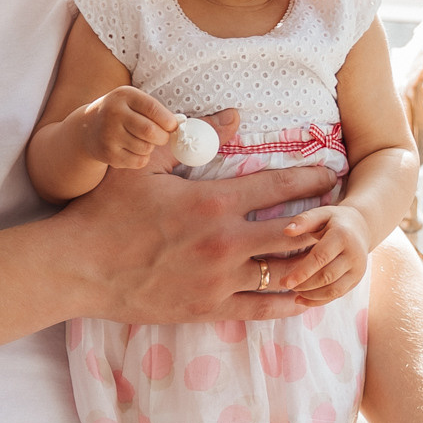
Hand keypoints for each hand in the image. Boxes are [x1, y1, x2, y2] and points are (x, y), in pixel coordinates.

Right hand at [57, 151, 344, 325]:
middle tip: (341, 215)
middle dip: (323, 221)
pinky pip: (263, 308)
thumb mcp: (143, 165)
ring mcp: (220, 279)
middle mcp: (225, 242)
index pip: (278, 185)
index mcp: (213, 202)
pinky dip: (289, 302)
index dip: (311, 177)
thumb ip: (191, 139)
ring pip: (284, 272)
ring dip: (311, 262)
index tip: (330, 174)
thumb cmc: (108, 211)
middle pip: (295, 231)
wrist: (81, 267)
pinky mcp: (209, 308)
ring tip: (331, 256)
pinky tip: (306, 296)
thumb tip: (233, 114)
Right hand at [73, 87, 178, 169]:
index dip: (168, 121)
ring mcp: (109, 135)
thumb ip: (155, 111)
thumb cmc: (121, 114)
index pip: (153, 108)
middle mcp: (113, 114)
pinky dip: (142, 158)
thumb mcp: (133, 102)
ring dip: (150, 147)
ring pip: (146, 148)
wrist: (87, 129)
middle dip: (163, 137)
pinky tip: (132, 149)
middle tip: (161, 137)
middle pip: (150, 131)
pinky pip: (138, 161)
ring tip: (141, 141)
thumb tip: (180, 124)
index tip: (172, 126)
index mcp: (124, 96)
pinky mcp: (108, 154)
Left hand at [265, 203, 373, 302]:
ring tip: (293, 291)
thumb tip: (287, 231)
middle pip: (327, 276)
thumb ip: (304, 220)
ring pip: (333, 290)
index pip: (321, 258)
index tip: (284, 282)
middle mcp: (354, 255)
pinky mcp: (356, 280)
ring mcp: (358, 270)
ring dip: (311, 295)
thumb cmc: (334, 220)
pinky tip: (302, 300)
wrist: (361, 228)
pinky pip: (337, 295)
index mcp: (342, 236)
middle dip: (304, 285)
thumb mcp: (321, 213)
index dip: (302, 272)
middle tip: (284, 284)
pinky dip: (319, 301)